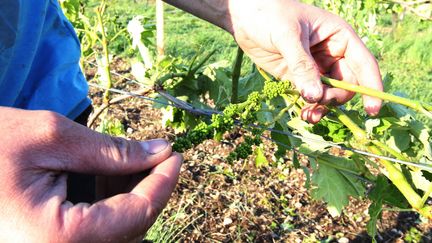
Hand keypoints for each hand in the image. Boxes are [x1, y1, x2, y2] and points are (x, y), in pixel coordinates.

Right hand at [0, 107, 181, 241]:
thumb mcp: (50, 138)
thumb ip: (111, 150)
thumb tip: (158, 151)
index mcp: (58, 241)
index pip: (137, 215)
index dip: (163, 182)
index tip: (175, 154)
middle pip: (129, 227)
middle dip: (149, 188)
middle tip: (156, 153)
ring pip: (114, 230)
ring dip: (130, 194)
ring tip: (131, 159)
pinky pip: (93, 230)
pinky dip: (108, 202)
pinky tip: (109, 173)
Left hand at [228, 0, 382, 122]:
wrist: (243, 16)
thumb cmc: (270, 14)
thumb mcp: (288, 36)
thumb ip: (301, 66)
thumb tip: (314, 96)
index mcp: (339, 36)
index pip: (364, 64)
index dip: (371, 88)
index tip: (372, 110)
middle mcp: (332, 53)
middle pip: (347, 84)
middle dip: (336, 98)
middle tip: (318, 104)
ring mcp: (315, 66)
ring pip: (329, 93)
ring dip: (322, 107)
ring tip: (309, 116)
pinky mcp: (297, 77)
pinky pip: (310, 95)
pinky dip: (309, 106)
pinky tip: (304, 113)